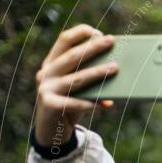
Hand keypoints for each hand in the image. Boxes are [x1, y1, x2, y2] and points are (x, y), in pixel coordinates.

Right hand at [33, 24, 117, 147]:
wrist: (50, 131)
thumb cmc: (69, 104)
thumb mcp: (77, 88)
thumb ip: (89, 77)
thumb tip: (115, 70)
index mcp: (52, 63)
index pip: (63, 40)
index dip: (80, 33)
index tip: (98, 32)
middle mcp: (46, 72)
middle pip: (71, 56)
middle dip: (92, 48)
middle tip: (110, 41)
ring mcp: (45, 88)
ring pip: (75, 78)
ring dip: (97, 73)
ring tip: (114, 68)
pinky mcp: (49, 105)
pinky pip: (73, 103)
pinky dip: (90, 103)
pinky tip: (105, 104)